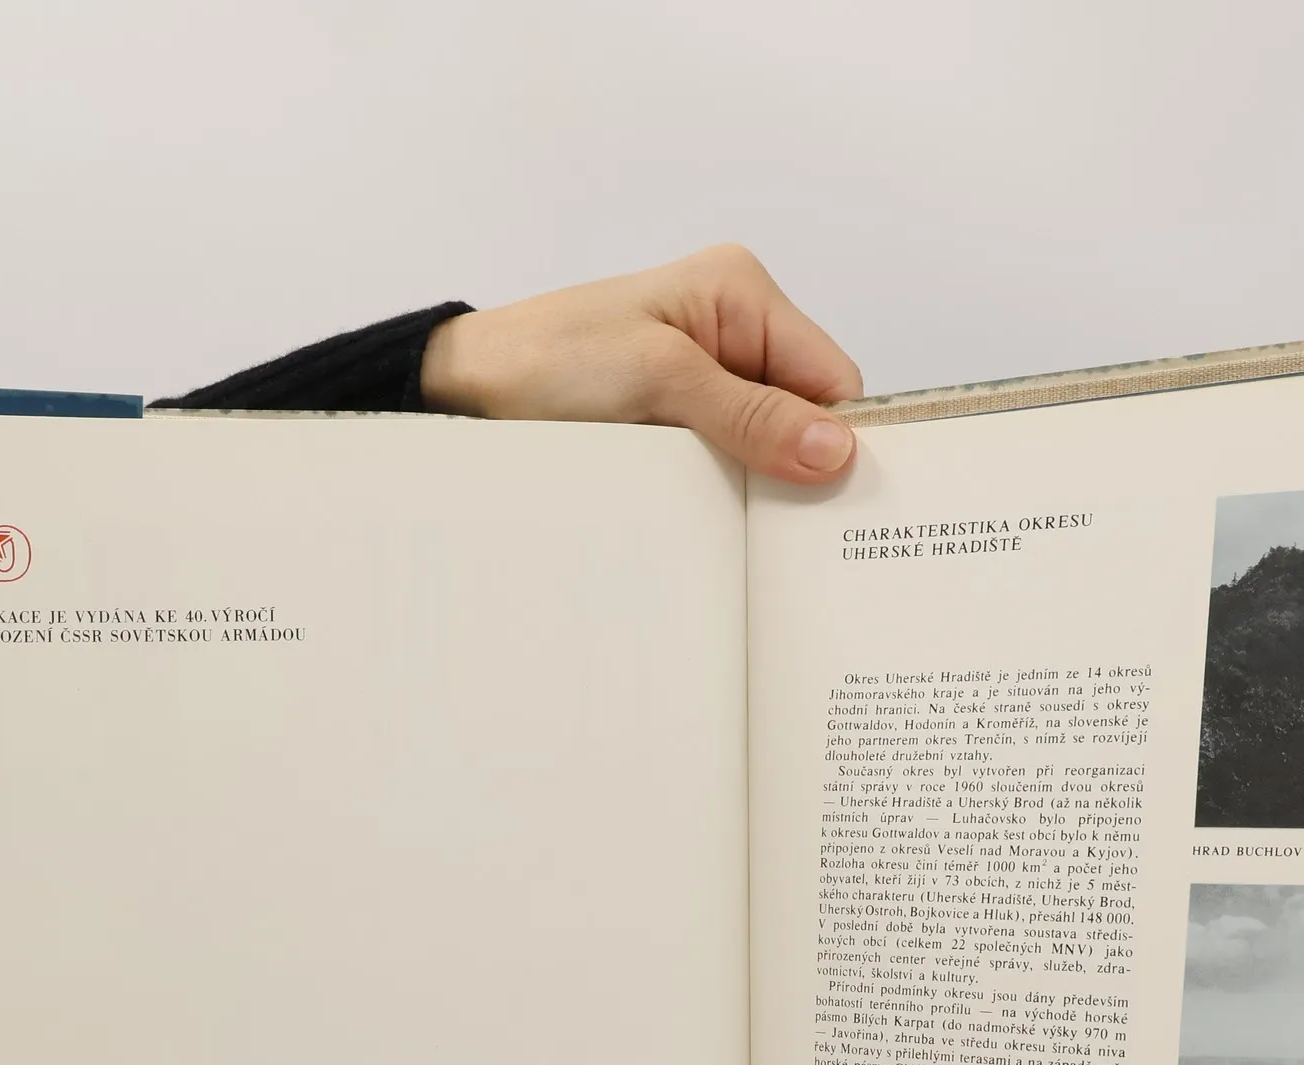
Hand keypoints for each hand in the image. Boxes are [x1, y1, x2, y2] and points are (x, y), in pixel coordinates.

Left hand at [420, 244, 863, 483]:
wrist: (465, 392)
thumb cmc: (548, 361)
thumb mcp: (659, 381)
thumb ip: (750, 416)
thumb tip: (837, 451)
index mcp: (741, 294)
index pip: (832, 378)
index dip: (838, 439)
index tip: (834, 502)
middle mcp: (733, 331)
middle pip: (805, 416)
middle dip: (796, 467)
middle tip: (784, 530)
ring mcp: (705, 379)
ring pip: (767, 447)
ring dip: (754, 485)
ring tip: (733, 520)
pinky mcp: (677, 420)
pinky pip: (725, 462)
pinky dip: (722, 491)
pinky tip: (707, 515)